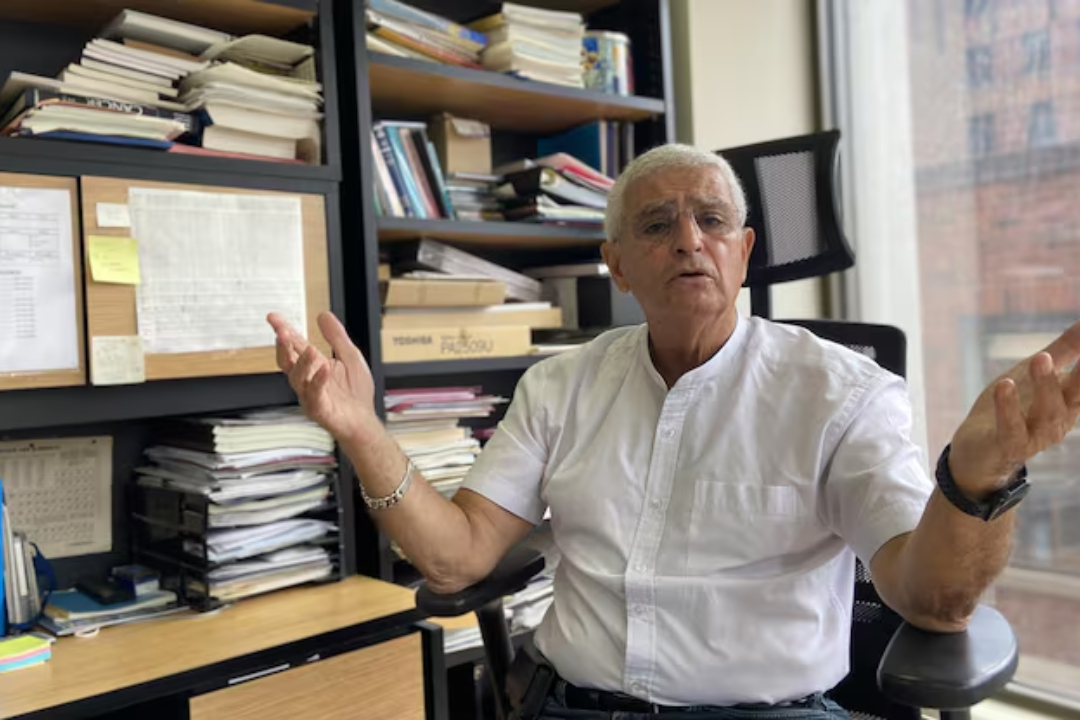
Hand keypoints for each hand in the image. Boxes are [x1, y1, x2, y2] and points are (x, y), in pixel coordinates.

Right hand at [267, 311, 379, 444]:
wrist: (364, 421)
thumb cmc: (356, 393)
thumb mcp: (350, 356)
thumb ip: (336, 336)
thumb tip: (323, 315)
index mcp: (314, 365)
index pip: (295, 345)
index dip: (284, 330)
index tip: (273, 317)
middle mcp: (308, 379)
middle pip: (288, 361)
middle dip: (284, 346)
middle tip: (283, 332)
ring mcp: (310, 394)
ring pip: (297, 378)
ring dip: (302, 362)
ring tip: (310, 349)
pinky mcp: (318, 408)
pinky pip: (314, 394)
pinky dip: (318, 381)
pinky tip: (325, 369)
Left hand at [949, 319, 1079, 495]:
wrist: (977, 453)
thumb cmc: (1011, 409)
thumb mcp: (1035, 375)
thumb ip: (1064, 351)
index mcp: (1068, 402)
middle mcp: (1057, 421)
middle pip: (1075, 397)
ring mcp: (1034, 436)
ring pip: (1047, 413)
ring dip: (1045, 384)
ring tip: (1039, 358)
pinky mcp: (1007, 445)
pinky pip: (1011, 429)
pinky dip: (1009, 408)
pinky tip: (1005, 386)